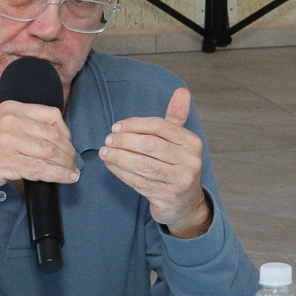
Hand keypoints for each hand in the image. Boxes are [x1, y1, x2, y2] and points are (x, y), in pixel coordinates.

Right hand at [0, 101, 77, 196]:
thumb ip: (23, 125)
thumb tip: (53, 137)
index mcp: (12, 109)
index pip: (52, 115)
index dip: (66, 132)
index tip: (68, 143)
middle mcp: (11, 122)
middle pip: (54, 136)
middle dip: (69, 151)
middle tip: (74, 161)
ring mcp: (9, 142)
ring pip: (50, 153)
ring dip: (67, 164)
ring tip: (73, 171)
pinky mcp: (7, 163)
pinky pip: (41, 169)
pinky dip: (59, 175)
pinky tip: (68, 178)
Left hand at [100, 88, 211, 236]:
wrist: (186, 204)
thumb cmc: (177, 167)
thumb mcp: (180, 142)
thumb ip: (176, 117)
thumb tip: (182, 91)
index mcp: (191, 142)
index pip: (159, 126)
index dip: (135, 125)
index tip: (116, 127)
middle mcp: (189, 161)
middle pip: (150, 145)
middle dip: (124, 141)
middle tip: (108, 140)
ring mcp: (179, 180)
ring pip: (142, 164)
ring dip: (119, 157)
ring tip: (104, 152)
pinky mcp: (166, 197)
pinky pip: (138, 182)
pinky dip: (120, 172)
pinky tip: (111, 165)